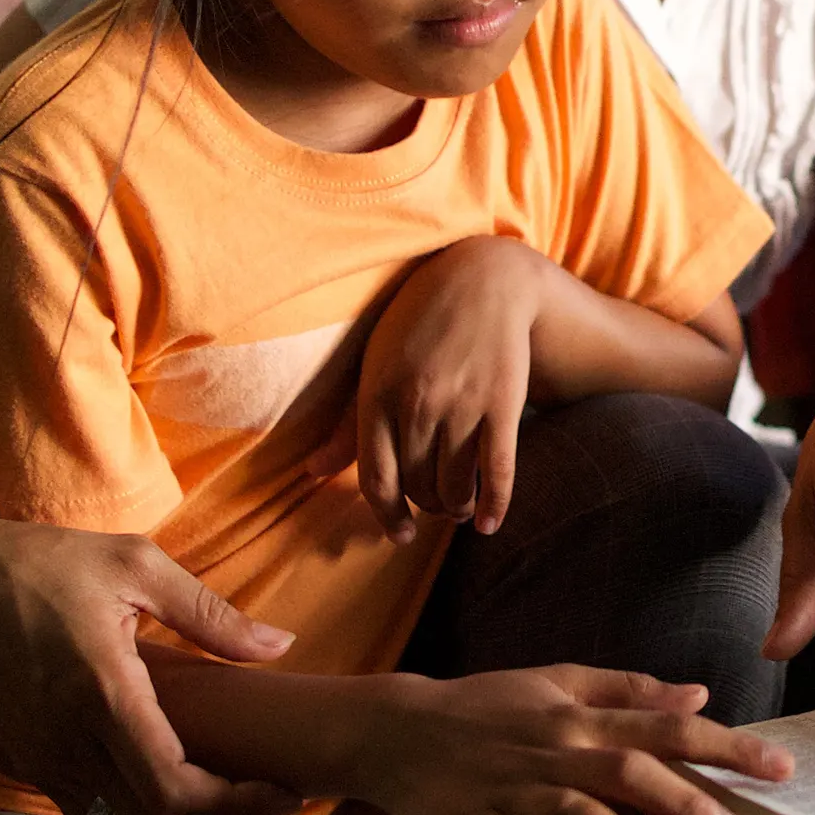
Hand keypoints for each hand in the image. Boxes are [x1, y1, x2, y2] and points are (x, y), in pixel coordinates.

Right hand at [0, 494, 303, 814]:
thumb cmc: (44, 563)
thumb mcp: (136, 565)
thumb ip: (212, 616)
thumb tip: (281, 646)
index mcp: (100, 691)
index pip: (172, 789)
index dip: (235, 807)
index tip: (282, 793)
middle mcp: (64, 741)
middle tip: (271, 808)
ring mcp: (36, 760)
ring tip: (230, 807)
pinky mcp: (18, 763)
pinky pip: (85, 812)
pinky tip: (170, 791)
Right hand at [334, 665, 796, 814]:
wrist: (398, 731)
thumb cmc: (487, 706)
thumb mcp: (557, 680)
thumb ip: (629, 689)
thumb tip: (700, 693)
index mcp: (580, 714)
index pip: (668, 727)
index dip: (727, 747)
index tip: (782, 770)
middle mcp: (556, 750)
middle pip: (631, 772)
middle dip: (688, 803)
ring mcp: (519, 792)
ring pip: (578, 814)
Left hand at [354, 236, 560, 541]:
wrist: (486, 279)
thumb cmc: (420, 322)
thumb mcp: (375, 363)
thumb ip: (348, 424)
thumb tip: (311, 472)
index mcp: (377, 395)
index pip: (375, 479)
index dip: (387, 516)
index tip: (401, 535)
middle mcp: (416, 404)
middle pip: (418, 487)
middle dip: (427, 507)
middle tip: (436, 506)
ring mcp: (462, 405)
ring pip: (456, 486)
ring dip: (458, 507)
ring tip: (460, 505)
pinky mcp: (503, 404)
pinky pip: (498, 472)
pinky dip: (496, 505)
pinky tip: (490, 523)